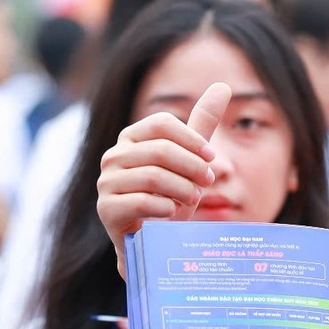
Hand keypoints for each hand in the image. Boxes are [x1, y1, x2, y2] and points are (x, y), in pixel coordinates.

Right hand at [97, 81, 224, 277]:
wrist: (153, 242)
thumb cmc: (170, 197)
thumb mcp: (189, 160)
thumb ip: (202, 124)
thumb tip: (222, 86)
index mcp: (131, 138)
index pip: (162, 124)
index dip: (191, 139)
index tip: (211, 158)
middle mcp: (113, 156)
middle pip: (160, 150)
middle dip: (191, 167)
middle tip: (208, 183)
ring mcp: (106, 183)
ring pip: (153, 177)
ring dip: (182, 190)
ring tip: (190, 200)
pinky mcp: (106, 209)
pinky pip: (142, 202)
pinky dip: (165, 208)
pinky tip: (171, 214)